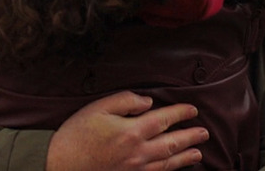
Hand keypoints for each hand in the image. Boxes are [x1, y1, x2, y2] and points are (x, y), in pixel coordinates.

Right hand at [46, 91, 208, 170]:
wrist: (60, 167)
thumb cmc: (76, 136)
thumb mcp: (97, 108)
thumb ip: (125, 101)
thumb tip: (147, 101)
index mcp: (132, 131)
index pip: (164, 119)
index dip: (180, 113)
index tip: (192, 109)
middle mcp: (138, 152)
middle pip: (172, 143)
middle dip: (190, 137)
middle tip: (204, 133)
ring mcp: (135, 169)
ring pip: (167, 163)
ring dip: (185, 157)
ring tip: (198, 153)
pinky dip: (169, 170)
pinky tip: (174, 168)